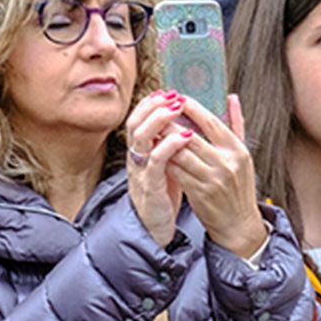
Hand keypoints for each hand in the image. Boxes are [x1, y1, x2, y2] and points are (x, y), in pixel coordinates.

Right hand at [125, 91, 190, 244]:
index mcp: (140, 152)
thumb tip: (185, 124)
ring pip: (141, 137)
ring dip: (159, 119)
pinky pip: (156, 160)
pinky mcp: (150, 185)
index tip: (166, 91)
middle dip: (153, 106)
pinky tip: (185, 136)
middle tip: (172, 95)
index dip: (150, 104)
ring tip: (177, 108)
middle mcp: (136, 158)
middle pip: (135, 123)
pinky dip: (170, 145)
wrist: (155, 229)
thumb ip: (170, 145)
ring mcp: (141, 171)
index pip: (139, 120)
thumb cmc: (163, 196)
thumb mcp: (167, 165)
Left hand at [166, 94, 268, 257]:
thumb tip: (231, 97)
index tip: (178, 97)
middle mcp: (226, 162)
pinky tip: (156, 153)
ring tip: (153, 130)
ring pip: (180, 153)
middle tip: (157, 111)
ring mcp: (212, 178)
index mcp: (237, 149)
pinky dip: (165, 160)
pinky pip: (176, 171)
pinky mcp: (199, 193)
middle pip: (191, 135)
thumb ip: (236, 125)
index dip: (192, 107)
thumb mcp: (243, 154)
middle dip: (171, 122)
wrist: (238, 223)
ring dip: (164, 141)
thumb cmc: (239, 186)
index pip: (211, 121)